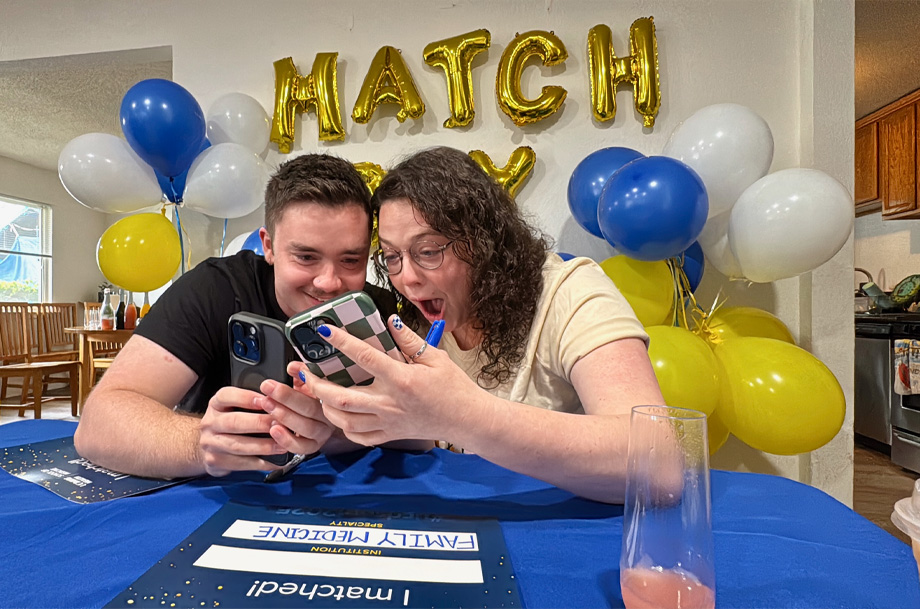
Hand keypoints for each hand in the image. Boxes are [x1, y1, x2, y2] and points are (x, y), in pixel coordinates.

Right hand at [199, 386, 288, 475]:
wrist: (204, 445)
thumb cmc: (228, 422)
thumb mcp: (232, 406)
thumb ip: (250, 403)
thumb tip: (277, 401)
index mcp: (216, 404)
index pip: (227, 396)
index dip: (247, 398)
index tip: (267, 400)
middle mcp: (210, 423)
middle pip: (233, 422)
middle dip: (259, 423)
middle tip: (280, 424)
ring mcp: (210, 443)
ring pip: (237, 445)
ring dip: (262, 446)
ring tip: (281, 446)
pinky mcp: (215, 462)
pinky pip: (240, 464)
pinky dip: (260, 463)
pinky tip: (275, 461)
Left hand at [258, 368, 334, 454]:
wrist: (309, 418)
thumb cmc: (307, 398)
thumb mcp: (306, 382)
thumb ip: (301, 373)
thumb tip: (292, 367)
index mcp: (331, 398)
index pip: (322, 389)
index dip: (306, 379)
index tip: (289, 370)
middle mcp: (330, 417)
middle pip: (311, 409)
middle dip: (287, 397)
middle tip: (268, 388)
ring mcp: (322, 434)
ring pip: (307, 428)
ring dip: (285, 416)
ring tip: (268, 406)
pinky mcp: (311, 447)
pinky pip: (301, 448)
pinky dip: (287, 439)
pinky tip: (274, 430)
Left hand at [296, 316, 483, 445]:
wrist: (467, 419)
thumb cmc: (454, 389)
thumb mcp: (435, 358)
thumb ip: (409, 340)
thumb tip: (390, 322)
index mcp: (402, 380)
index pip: (365, 358)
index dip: (342, 342)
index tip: (326, 331)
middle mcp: (391, 404)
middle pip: (342, 398)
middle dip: (317, 385)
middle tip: (305, 372)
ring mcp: (388, 422)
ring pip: (344, 420)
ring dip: (325, 406)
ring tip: (317, 392)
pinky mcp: (390, 434)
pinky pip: (358, 436)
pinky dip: (343, 426)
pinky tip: (338, 414)